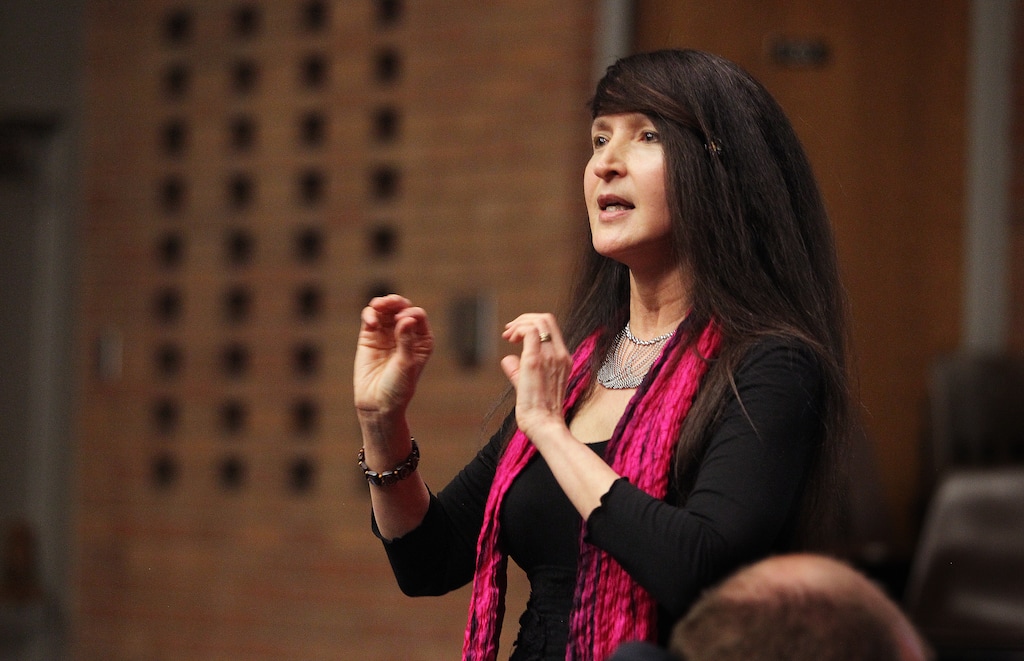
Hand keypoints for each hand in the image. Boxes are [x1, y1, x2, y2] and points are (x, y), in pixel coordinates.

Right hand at [354, 295, 433, 418]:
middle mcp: (406, 333)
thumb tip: (407, 318)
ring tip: (377, 306)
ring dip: (382, 304)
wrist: (377, 403)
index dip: (410, 314)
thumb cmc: (398, 387)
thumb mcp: (406, 364)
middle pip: (402, 308)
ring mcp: (387, 334)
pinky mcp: (370, 337)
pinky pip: (371, 318)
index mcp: (422, 340)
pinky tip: (370, 322)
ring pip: (385, 309)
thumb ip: (406, 340)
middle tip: (388, 303)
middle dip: (396, 302)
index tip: (402, 322)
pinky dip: (370, 314)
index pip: (418, 316)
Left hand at [501, 313, 571, 439]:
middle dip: (524, 319)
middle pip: (546, 320)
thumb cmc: (537, 412)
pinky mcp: (535, 362)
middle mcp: (560, 355)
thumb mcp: (529, 385)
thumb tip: (508, 359)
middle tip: (509, 331)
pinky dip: (518, 330)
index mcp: (563, 360)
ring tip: (508, 335)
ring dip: (520, 323)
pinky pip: (530, 332)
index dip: (532, 324)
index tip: (515, 335)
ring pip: (540, 321)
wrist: (544, 425)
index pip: (551, 329)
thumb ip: (519, 370)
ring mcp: (550, 357)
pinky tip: (510, 339)